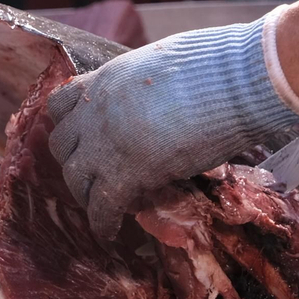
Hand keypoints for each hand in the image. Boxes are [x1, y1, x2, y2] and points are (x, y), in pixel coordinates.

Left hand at [47, 11, 298, 237]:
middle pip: (62, 146)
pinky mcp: (127, 174)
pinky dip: (104, 224)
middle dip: (76, 163)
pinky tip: (112, 233)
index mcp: (107, 80)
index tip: (83, 139)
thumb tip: (156, 99)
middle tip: (95, 176)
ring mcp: (107, 143)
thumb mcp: (164, 65)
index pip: (62, 104)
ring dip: (88, 195)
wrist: (236, 81)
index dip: (70, 126)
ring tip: (104, 208)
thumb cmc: (217, 64)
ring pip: (75, 179)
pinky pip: (102, 208)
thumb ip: (146, 87)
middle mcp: (97, 111)